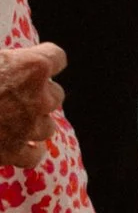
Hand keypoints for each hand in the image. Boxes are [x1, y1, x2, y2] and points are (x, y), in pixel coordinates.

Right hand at [0, 41, 65, 170]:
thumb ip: (4, 61)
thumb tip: (4, 63)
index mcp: (32, 66)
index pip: (57, 57)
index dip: (45, 60)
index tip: (35, 64)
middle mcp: (39, 97)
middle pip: (56, 94)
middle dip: (39, 94)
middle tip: (15, 94)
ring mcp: (29, 127)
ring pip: (48, 126)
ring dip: (34, 123)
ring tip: (14, 120)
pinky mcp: (14, 152)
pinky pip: (34, 155)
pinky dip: (28, 152)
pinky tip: (16, 146)